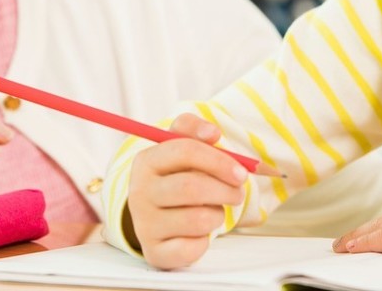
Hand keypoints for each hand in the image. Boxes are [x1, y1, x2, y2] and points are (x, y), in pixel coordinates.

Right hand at [126, 113, 248, 269]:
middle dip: (224, 191)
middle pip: (191, 188)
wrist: (155, 213)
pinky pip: (192, 250)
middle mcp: (140, 192)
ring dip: (217, 215)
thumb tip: (212, 132)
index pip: (184, 150)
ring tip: (214, 210)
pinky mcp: (154, 252)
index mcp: (146, 161)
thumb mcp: (180, 145)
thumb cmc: (176, 175)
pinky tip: (200, 232)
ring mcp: (144, 225)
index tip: (241, 172)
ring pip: (197, 220)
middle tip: (238, 193)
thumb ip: (194, 129)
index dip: (219, 160)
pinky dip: (205, 241)